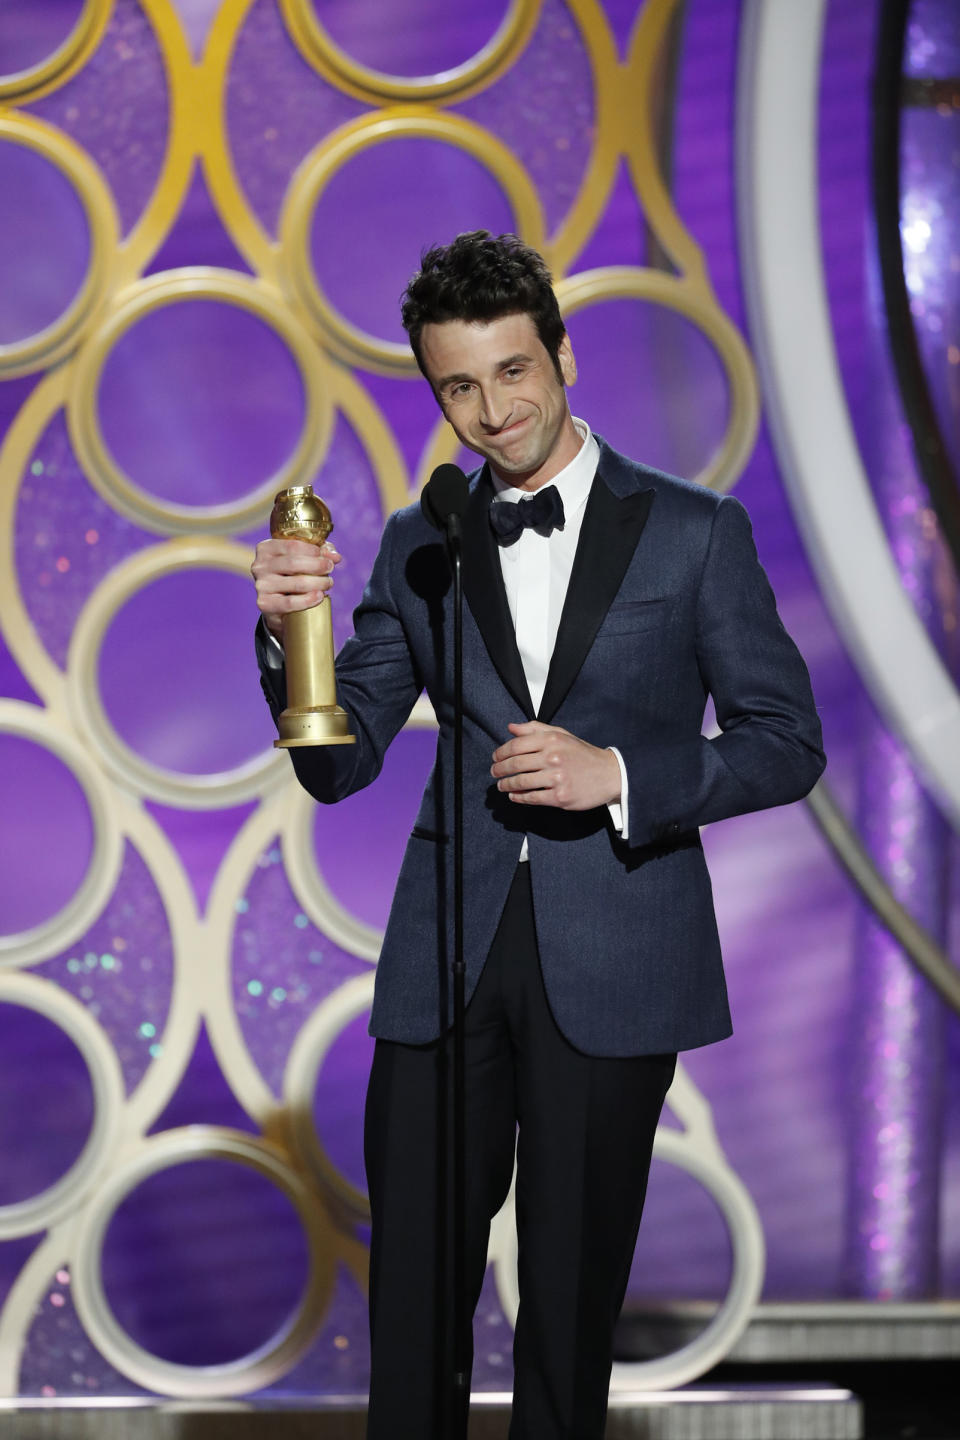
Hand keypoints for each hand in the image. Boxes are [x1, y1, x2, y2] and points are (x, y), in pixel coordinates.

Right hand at [251, 538, 340, 640]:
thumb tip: (335, 556)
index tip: (327, 557)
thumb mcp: (301, 558)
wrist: (277, 605)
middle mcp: (259, 565)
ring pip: (296, 583)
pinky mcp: (264, 603)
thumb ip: (320, 552)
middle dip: (318, 565)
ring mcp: (261, 585)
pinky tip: (319, 596)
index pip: (292, 545)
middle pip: (294, 563)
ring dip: (318, 583)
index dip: (314, 550)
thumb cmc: (291, 575)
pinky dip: (308, 600)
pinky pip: (290, 602)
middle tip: (330, 568)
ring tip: (328, 583)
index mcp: (266, 548)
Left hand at [491, 721, 621, 810]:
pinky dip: (519, 797)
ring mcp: (556, 778)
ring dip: (506, 785)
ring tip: (501, 785)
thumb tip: (511, 727)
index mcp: (552, 740)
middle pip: (515, 764)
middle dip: (499, 769)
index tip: (495, 757)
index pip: (516, 745)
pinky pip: (532, 798)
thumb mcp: (561, 735)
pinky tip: (514, 796)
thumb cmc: (583, 754)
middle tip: (494, 772)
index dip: (501, 752)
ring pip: (521, 782)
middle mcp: (553, 757)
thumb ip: (535, 729)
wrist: (609, 774)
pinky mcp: (560, 796)